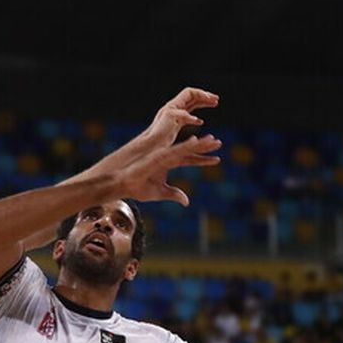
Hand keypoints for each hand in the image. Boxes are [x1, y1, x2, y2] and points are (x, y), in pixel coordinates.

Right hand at [108, 87, 222, 205]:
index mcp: (168, 163)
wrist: (123, 185)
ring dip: (199, 144)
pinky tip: (195, 142)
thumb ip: (173, 194)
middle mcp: (167, 157)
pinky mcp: (158, 157)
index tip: (217, 159)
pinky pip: (174, 151)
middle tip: (218, 142)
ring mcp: (163, 155)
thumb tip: (186, 202)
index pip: (189, 160)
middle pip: (190, 150)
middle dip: (204, 147)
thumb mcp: (160, 193)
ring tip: (212, 140)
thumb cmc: (138, 188)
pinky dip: (185, 146)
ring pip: (185, 148)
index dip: (203, 160)